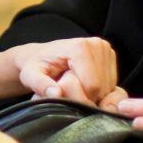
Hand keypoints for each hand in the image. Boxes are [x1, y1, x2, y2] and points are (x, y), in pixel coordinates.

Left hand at [6, 37, 120, 105]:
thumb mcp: (30, 76)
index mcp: (80, 47)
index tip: (64, 96)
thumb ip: (40, 85)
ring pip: (108, 87)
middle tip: (68, 91)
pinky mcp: (110, 56)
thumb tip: (56, 94)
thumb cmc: (36, 66)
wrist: (41, 56)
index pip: (92, 86)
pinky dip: (99, 90)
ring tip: (75, 86)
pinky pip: (111, 84)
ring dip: (93, 94)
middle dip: (87, 96)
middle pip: (102, 87)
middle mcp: (97, 44)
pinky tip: (83, 84)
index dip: (80, 98)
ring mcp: (106, 49)